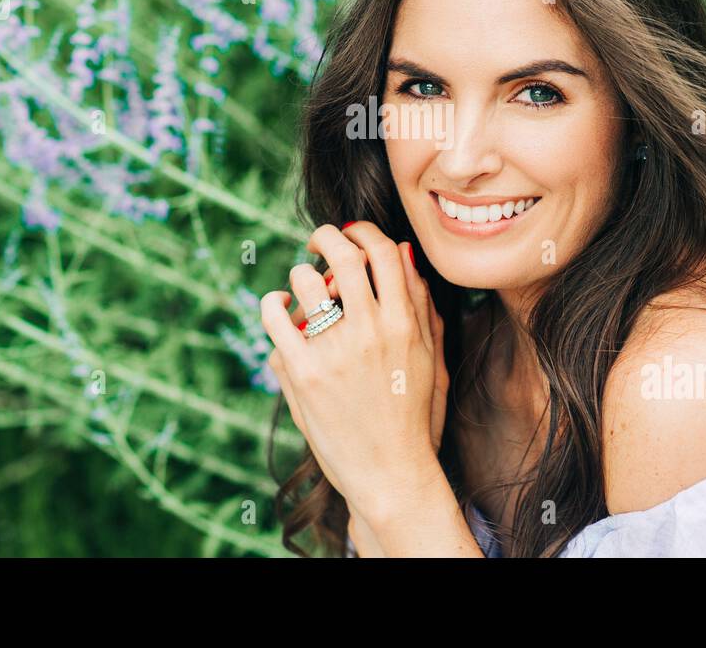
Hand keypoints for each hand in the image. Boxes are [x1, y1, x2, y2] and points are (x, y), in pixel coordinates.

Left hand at [285, 239, 448, 452]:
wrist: (390, 474)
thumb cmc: (414, 417)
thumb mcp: (432, 358)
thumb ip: (421, 304)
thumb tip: (403, 251)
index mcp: (404, 324)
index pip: (383, 251)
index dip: (363, 230)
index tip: (350, 232)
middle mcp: (370, 331)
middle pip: (343, 254)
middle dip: (326, 236)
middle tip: (318, 241)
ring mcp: (334, 352)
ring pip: (305, 279)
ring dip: (301, 275)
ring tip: (302, 288)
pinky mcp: (302, 373)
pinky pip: (275, 316)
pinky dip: (273, 302)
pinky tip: (280, 307)